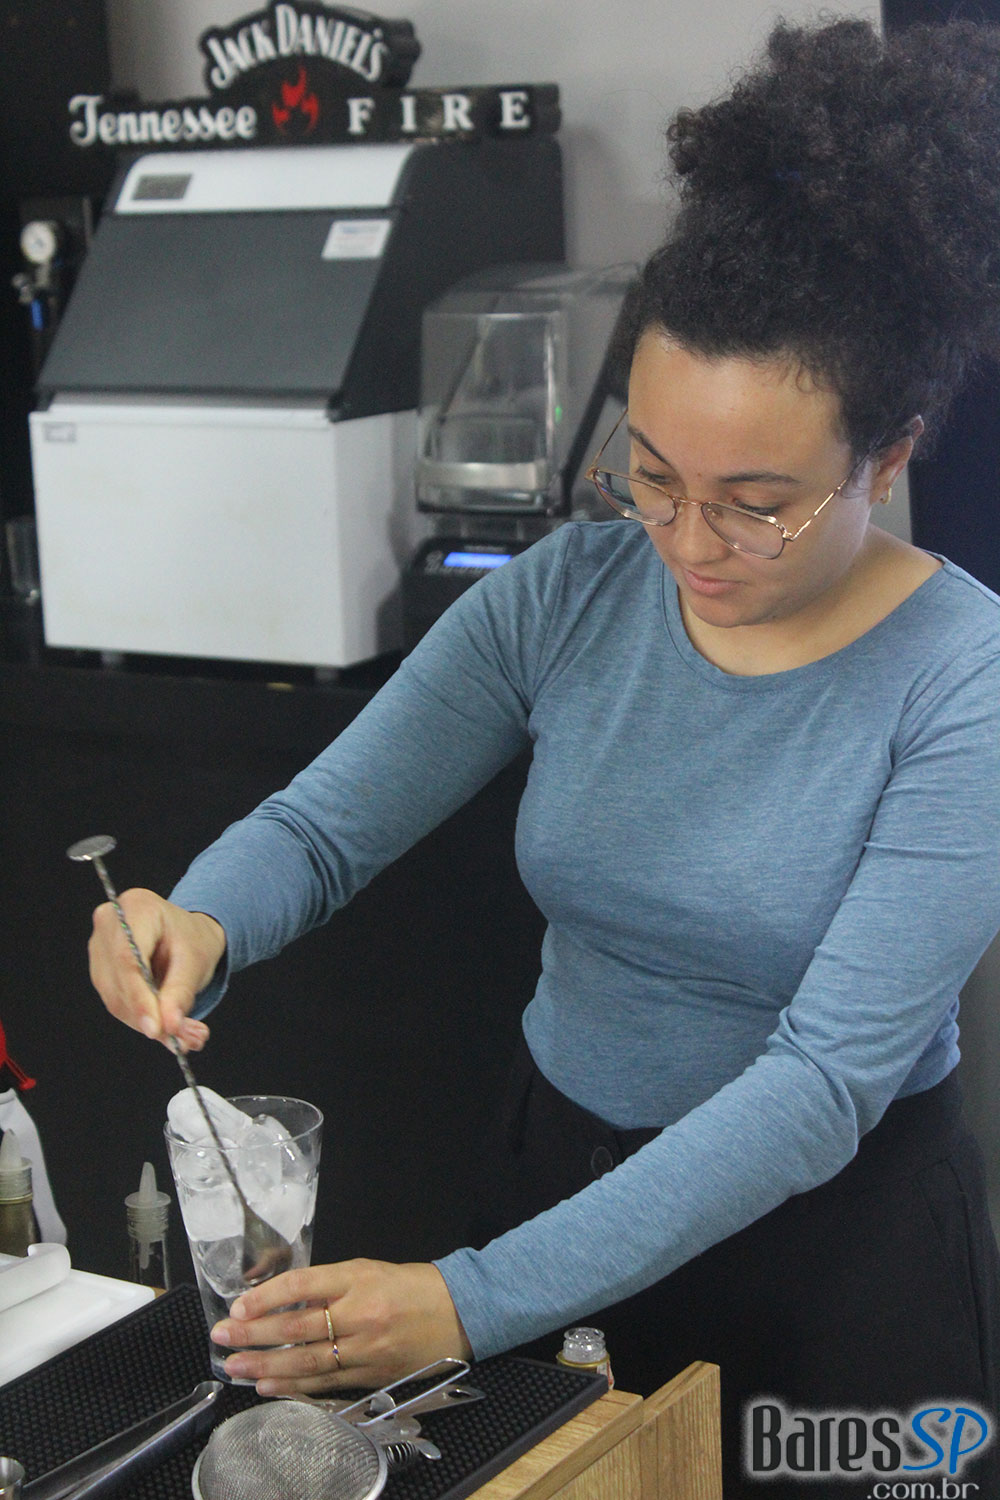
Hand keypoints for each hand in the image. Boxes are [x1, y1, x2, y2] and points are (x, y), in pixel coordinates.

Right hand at [87, 888, 224, 1049]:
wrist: (187, 936)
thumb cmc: (192, 939)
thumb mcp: (196, 962)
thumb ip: (180, 993)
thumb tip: (168, 1026)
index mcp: (137, 908)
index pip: (128, 958)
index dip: (139, 997)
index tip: (156, 1029)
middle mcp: (110, 923)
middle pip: (118, 981)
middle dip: (148, 1016)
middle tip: (181, 1038)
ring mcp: (99, 946)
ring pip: (114, 997)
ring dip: (146, 1022)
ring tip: (183, 1036)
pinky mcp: (100, 969)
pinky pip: (115, 1001)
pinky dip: (141, 1019)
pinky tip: (166, 1027)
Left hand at [210, 1259, 472, 1392]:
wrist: (460, 1312)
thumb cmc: (409, 1286)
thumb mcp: (368, 1270)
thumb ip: (328, 1284)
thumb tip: (281, 1300)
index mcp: (359, 1278)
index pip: (302, 1285)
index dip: (266, 1297)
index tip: (237, 1307)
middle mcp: (361, 1314)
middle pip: (297, 1327)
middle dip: (253, 1334)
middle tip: (221, 1338)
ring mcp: (366, 1350)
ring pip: (307, 1363)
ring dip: (265, 1366)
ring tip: (234, 1368)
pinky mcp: (372, 1377)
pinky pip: (326, 1385)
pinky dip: (293, 1387)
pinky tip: (267, 1387)